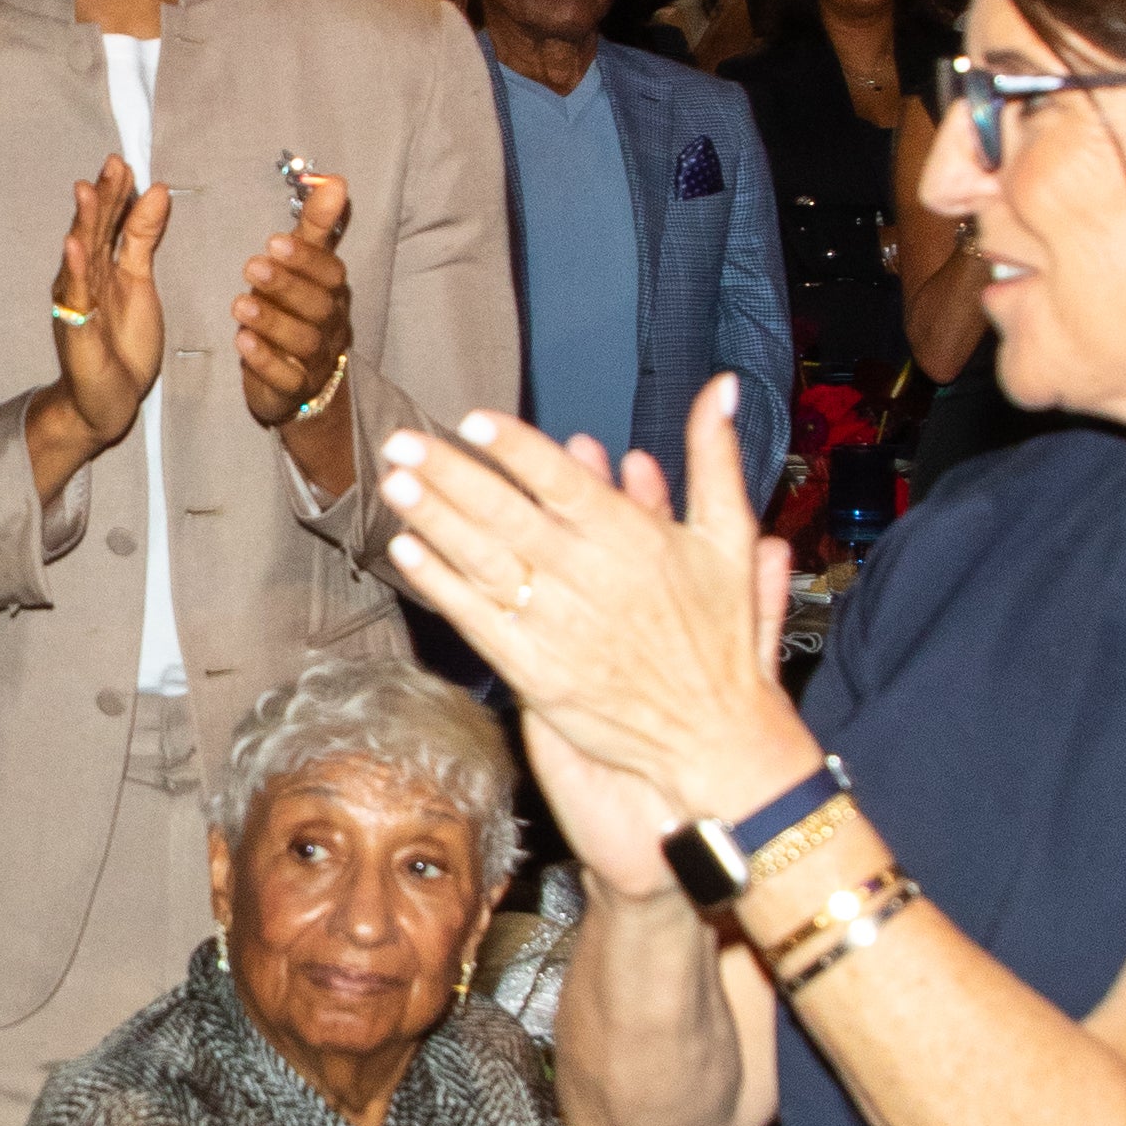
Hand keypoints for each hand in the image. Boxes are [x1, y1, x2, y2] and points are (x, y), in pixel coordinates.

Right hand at [47, 154, 170, 450]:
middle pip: (94, 230)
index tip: (126, 164)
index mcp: (100, 264)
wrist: (105, 399)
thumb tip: (157, 190)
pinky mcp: (77, 329)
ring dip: (83, 223)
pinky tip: (74, 247)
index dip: (117, 193)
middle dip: (102, 197)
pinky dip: (74, 270)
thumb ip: (143, 237)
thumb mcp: (140, 281)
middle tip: (113, 164)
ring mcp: (77, 302)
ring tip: (86, 191)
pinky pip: (77, 296)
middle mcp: (82, 277)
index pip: (109, 221)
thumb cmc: (120, 341)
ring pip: (81, 256)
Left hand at [233, 172, 352, 426]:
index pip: (330, 273)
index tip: (275, 240)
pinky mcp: (292, 387)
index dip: (306, 258)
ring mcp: (313, 359)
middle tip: (252, 266)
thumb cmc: (298, 310)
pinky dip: (265, 360)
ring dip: (271, 322)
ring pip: (301, 341)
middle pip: (317, 306)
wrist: (300, 382)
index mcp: (331, 292)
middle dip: (286, 285)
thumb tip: (334, 180)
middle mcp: (328, 325)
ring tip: (240, 305)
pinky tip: (242, 343)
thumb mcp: (306, 266)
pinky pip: (284, 377)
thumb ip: (316, 227)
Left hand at [374, 377, 819, 835]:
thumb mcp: (732, 538)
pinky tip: (407, 551)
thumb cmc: (722, 636)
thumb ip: (716, 457)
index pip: (562, 481)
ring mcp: (556, 626)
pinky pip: (476, 619)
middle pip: (506, 514)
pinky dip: (438, 584)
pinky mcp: (534, 671)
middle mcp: (588, 577)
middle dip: (449, 474)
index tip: (473, 420)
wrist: (714, 738)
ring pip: (482, 561)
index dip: (515, 448)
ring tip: (393, 483)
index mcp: (632, 539)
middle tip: (402, 441)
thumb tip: (720, 387)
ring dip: (434, 519)